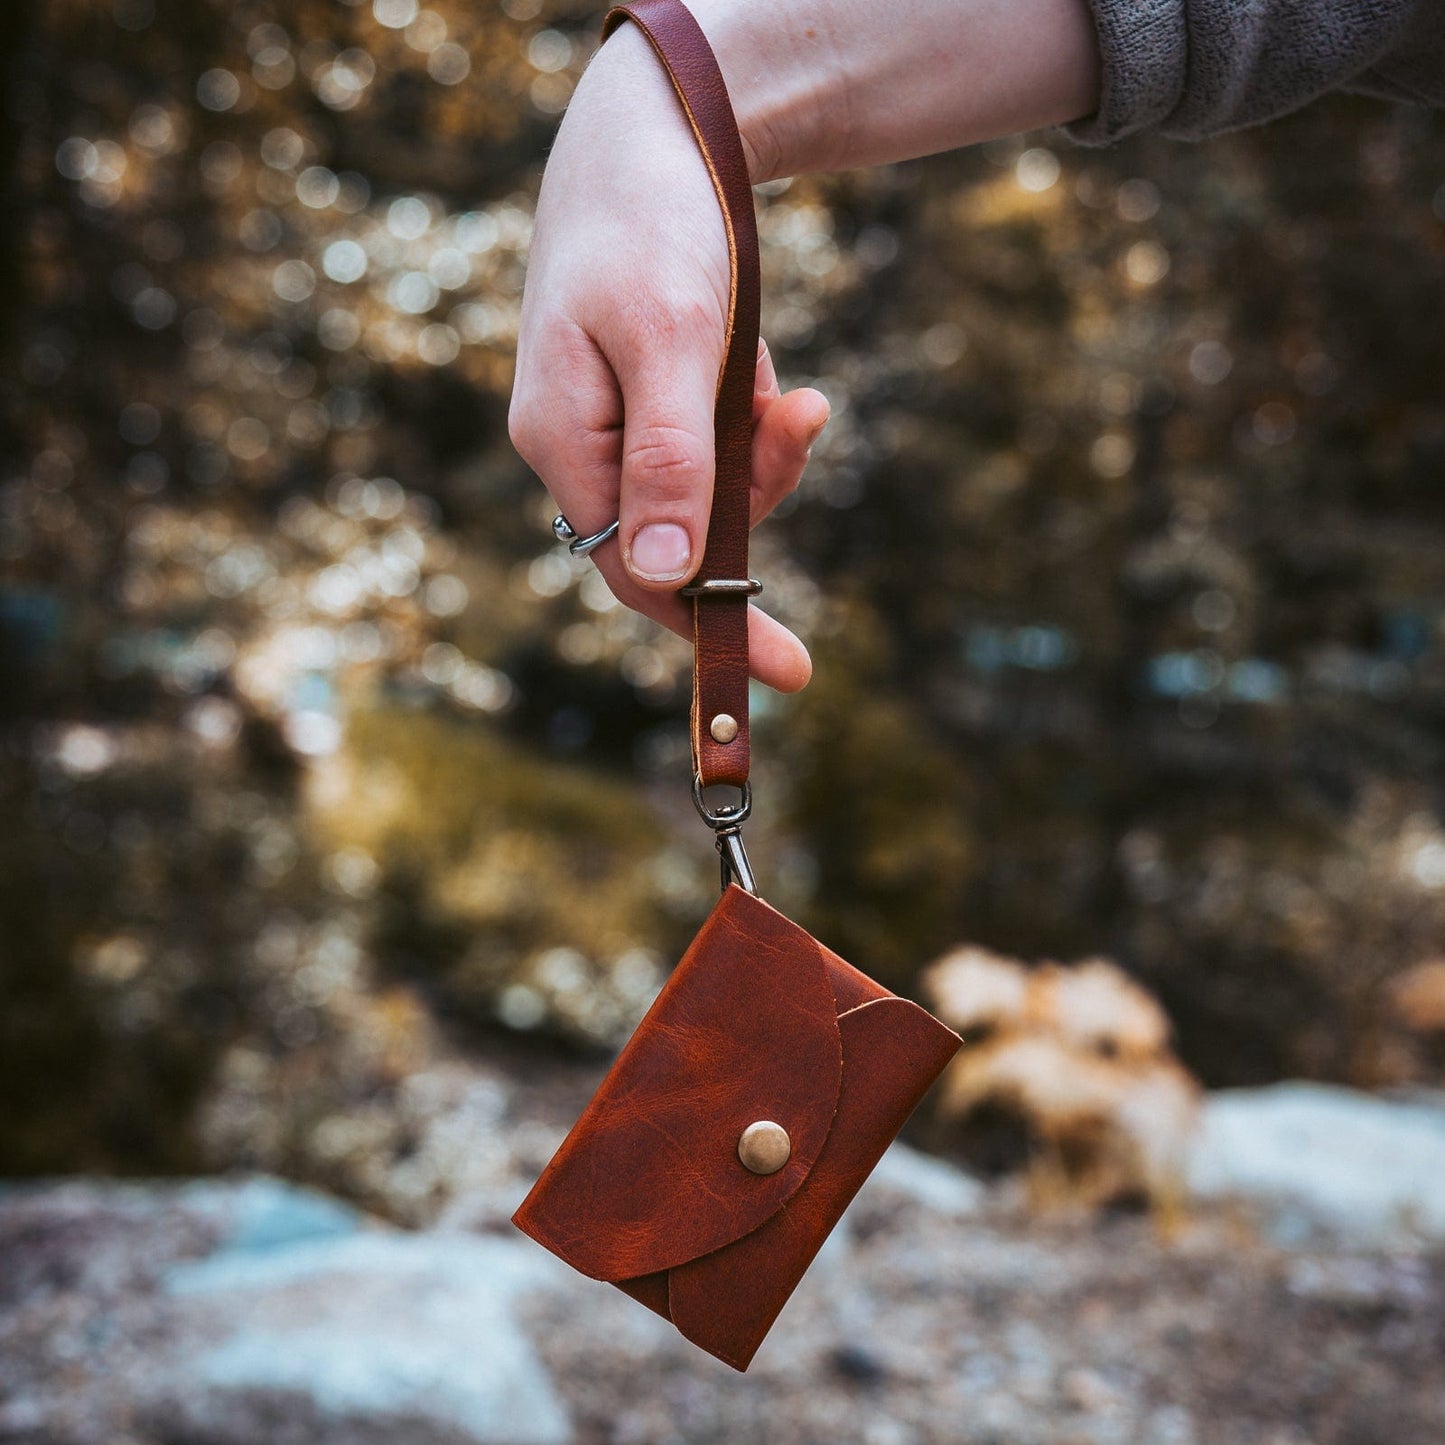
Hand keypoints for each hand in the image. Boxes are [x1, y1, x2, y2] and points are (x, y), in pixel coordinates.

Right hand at [508, 22, 827, 693]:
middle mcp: (581, 445)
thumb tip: (664, 577)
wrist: (652, 134)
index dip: (708, 622)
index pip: (635, 570)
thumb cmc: (651, 224)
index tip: (786, 672)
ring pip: (708, 490)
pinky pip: (715, 444)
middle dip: (754, 494)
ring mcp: (614, 426)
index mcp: (563, 440)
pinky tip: (757, 364)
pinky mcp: (651, 403)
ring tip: (776, 372)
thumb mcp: (670, 339)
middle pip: (681, 533)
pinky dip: (751, 415)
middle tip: (801, 414)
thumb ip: (670, 460)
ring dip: (760, 445)